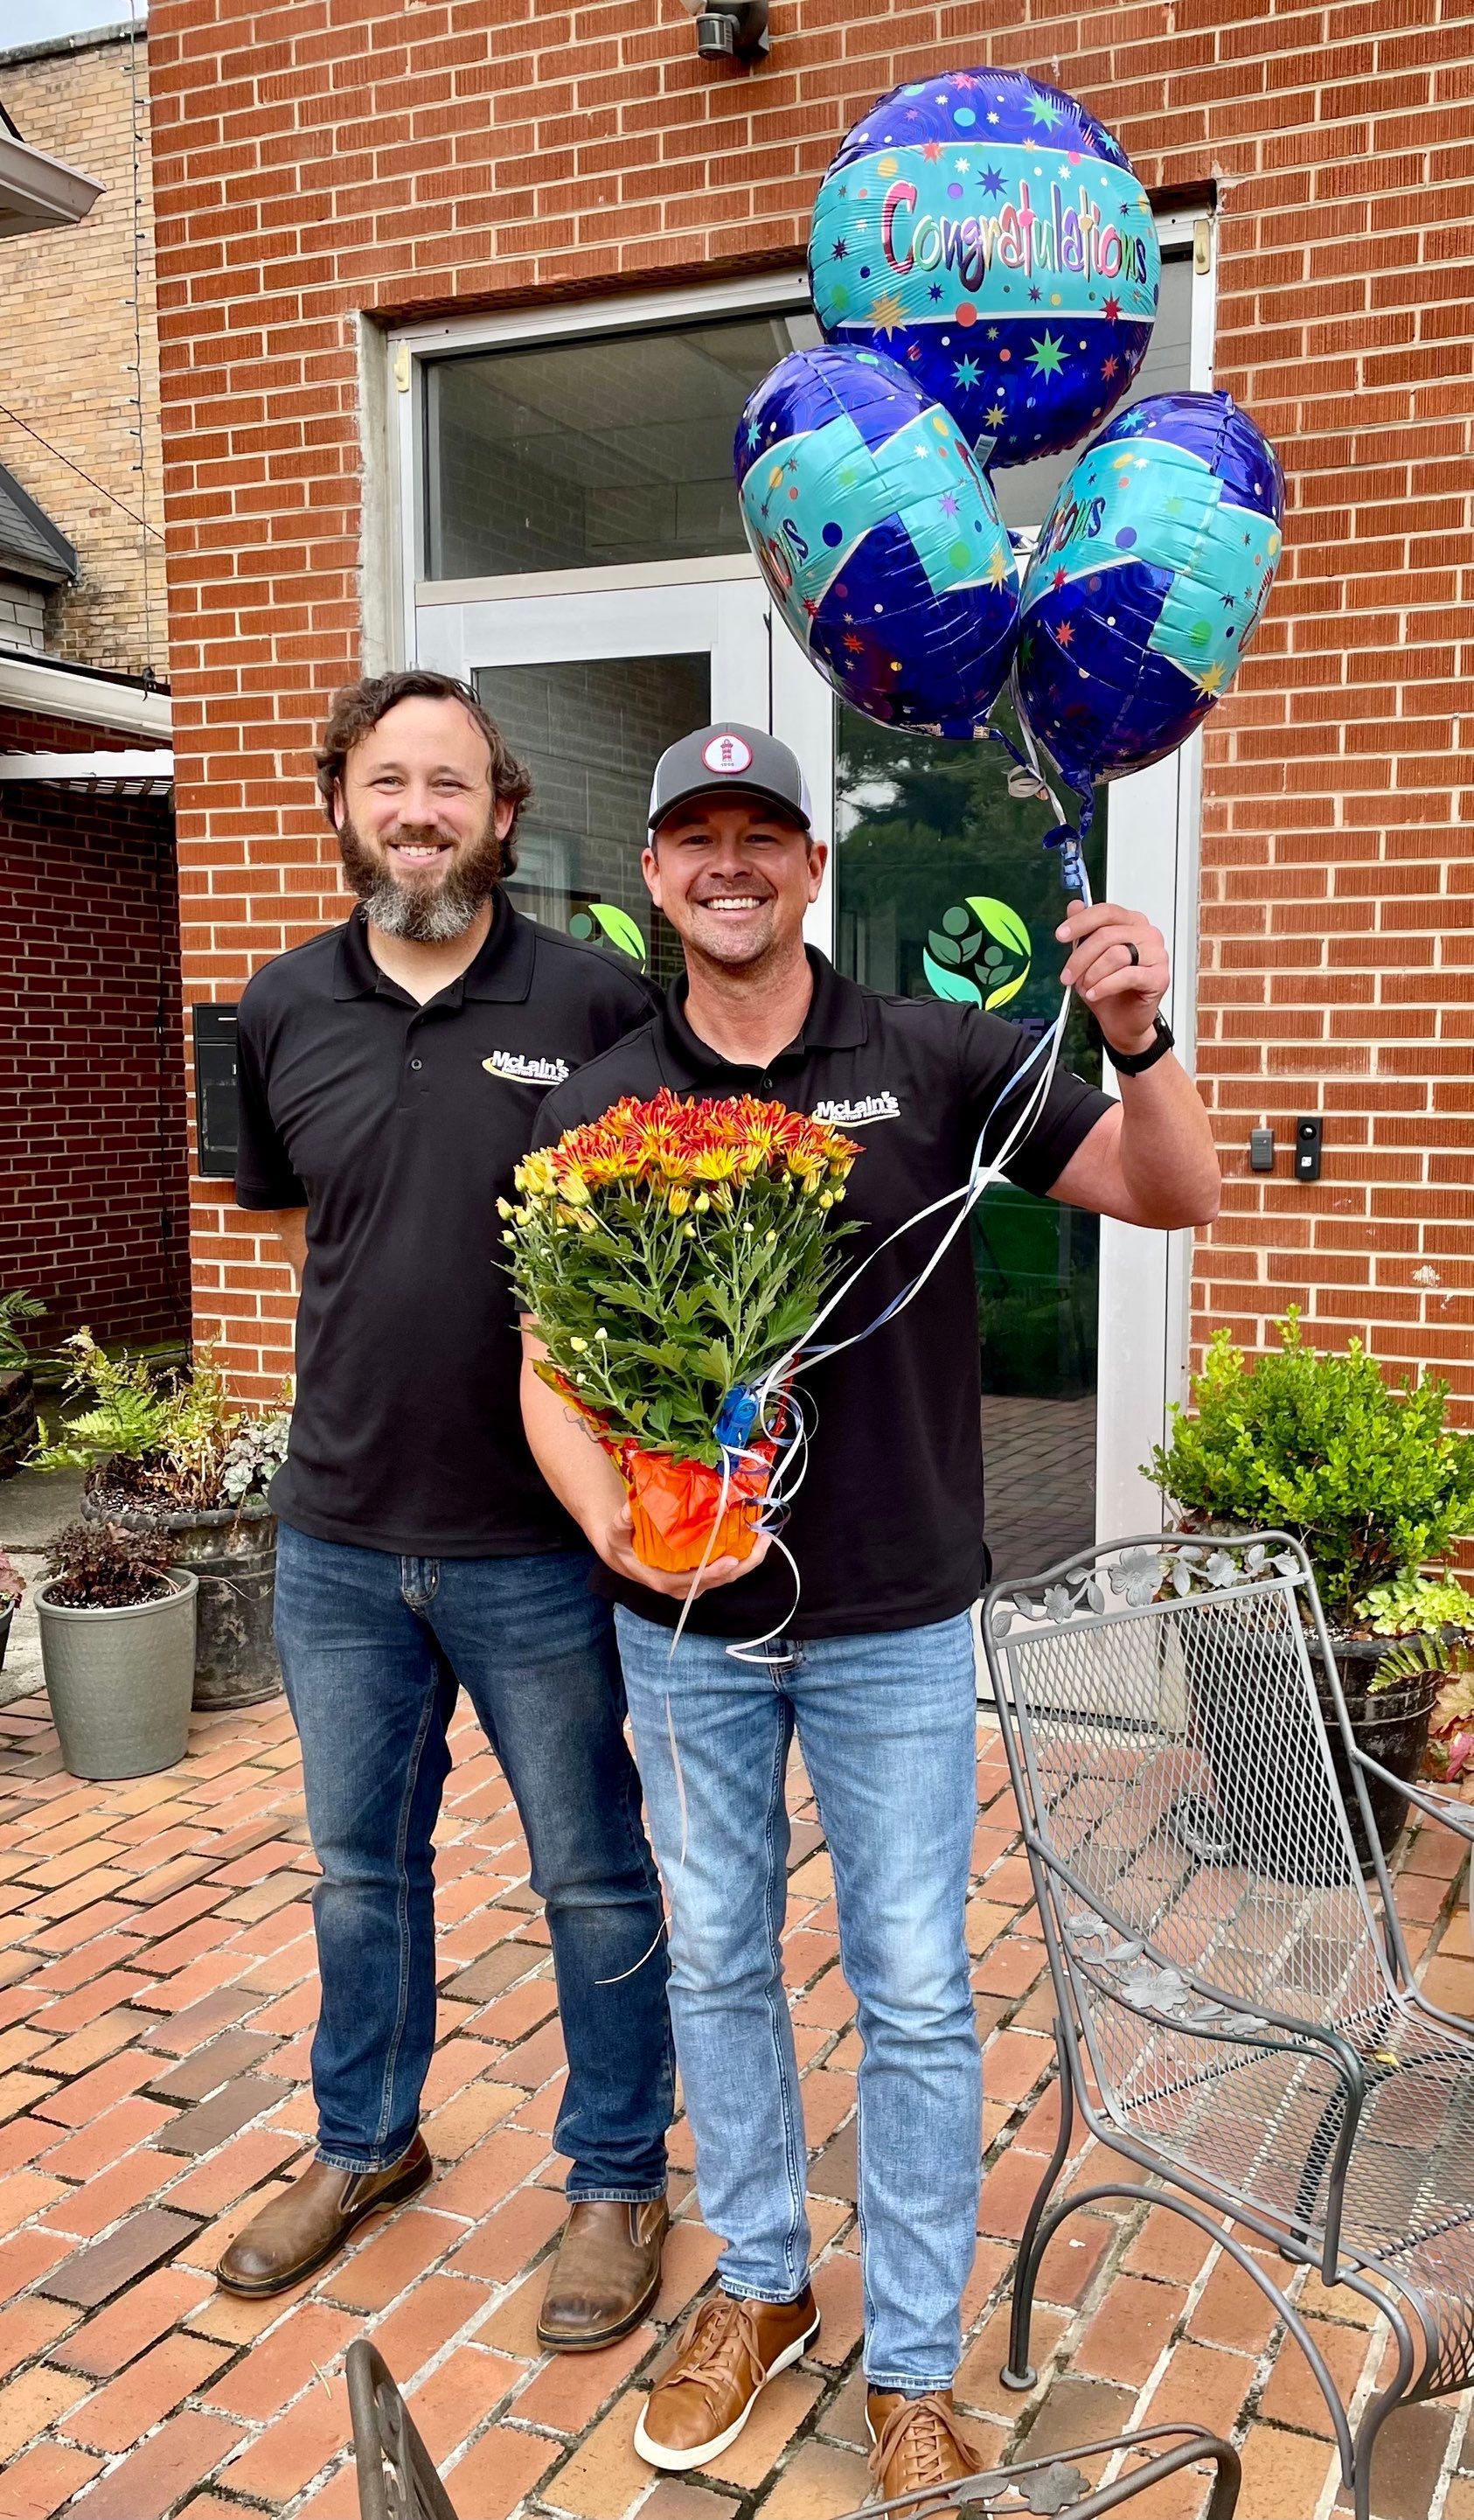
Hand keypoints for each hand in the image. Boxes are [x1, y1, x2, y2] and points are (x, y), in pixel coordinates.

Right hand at [597, 1500, 771, 1601]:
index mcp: (664, 1580)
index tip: (731, 1561)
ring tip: (764, 1538)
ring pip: (725, 1578)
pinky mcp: (698, 1576)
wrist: (621, 1554)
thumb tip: (630, 1508)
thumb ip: (622, 1521)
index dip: (714, 1573)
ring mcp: (693, 1584)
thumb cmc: (620, 1545)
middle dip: (743, 1564)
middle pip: (718, 1581)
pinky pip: (722, 1570)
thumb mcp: (616, 1533)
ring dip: (747, 1560)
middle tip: (762, 1542)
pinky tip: (751, 1539)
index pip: (694, 1581)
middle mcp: (682, 1587)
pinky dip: (739, 1557)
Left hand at [1057, 901, 1168, 1059]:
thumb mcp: (1089, 958)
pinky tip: (1095, 994)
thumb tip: (1075, 905)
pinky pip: (1127, 975)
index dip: (1081, 922)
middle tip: (1068, 976)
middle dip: (1080, 958)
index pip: (1106, 912)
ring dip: (1093, 974)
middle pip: (1107, 935)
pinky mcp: (1159, 977)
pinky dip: (1105, 986)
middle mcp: (1148, 934)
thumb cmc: (1109, 989)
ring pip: (1116, 954)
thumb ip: (1084, 931)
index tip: (1061, 935)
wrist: (1123, 1021)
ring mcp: (1157, 955)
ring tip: (1086, 988)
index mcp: (1132, 922)